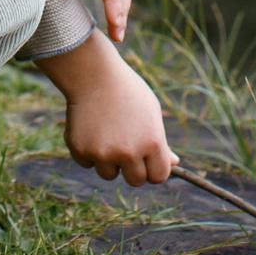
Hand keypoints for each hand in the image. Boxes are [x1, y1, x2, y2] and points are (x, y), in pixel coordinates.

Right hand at [36, 32, 175, 184]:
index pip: (158, 176)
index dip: (153, 169)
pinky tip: (90, 128)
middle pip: (135, 181)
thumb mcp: (151, 111)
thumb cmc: (127, 90)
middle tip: (124, 146)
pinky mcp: (81, 151)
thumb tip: (174, 162)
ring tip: (106, 132)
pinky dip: (88, 151)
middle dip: (131, 168)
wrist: (93, 74)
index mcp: (152, 142)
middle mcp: (129, 152)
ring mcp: (103, 153)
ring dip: (108, 160)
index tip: (146, 161)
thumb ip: (161, 141)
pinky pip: (87, 163)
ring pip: (109, 174)